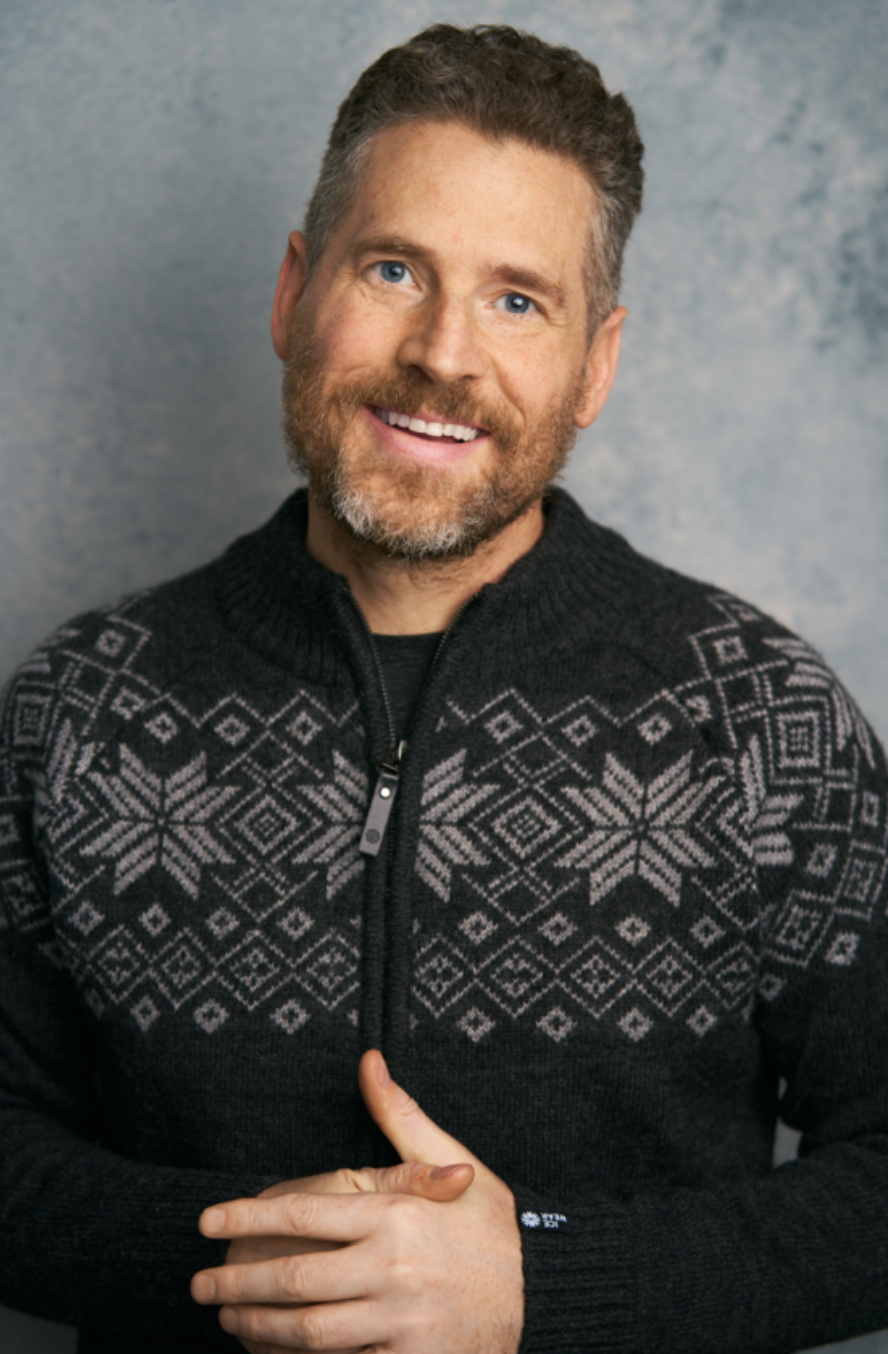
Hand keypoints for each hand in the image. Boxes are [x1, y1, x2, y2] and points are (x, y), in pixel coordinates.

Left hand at [191, 1049, 523, 1353]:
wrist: (545, 1295)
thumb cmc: (493, 1226)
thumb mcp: (453, 1159)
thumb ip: (400, 1115)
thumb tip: (368, 1061)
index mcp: (396, 1214)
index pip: (302, 1213)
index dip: (246, 1217)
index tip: (206, 1221)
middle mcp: (393, 1268)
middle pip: (294, 1279)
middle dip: (237, 1282)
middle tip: (200, 1283)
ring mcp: (401, 1322)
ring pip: (308, 1332)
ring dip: (258, 1327)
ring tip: (228, 1317)